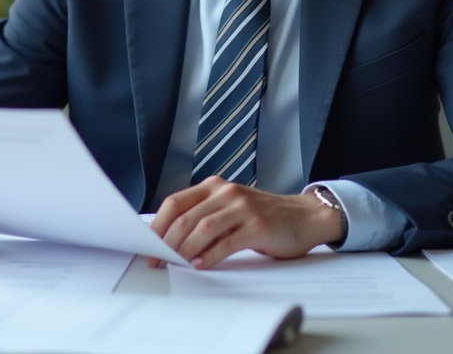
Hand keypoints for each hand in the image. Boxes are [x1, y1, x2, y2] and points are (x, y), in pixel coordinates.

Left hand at [146, 176, 341, 269]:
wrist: (304, 217)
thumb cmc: (263, 217)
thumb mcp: (230, 209)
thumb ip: (204, 217)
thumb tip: (170, 242)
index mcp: (214, 186)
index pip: (176, 202)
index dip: (158, 225)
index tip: (148, 246)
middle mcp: (226, 193)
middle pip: (186, 216)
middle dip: (167, 242)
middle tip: (158, 261)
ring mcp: (243, 207)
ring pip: (204, 227)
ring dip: (185, 249)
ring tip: (175, 265)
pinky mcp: (258, 226)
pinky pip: (227, 242)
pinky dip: (210, 255)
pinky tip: (200, 265)